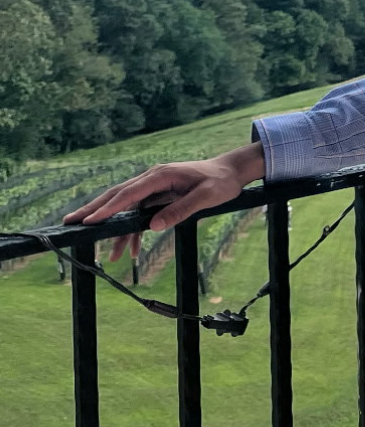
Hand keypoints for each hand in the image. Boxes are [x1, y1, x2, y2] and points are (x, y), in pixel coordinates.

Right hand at [64, 143, 264, 262]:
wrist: (230, 172)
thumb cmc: (220, 182)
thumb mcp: (205, 197)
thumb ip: (180, 211)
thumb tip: (152, 227)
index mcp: (160, 175)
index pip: (128, 193)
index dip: (108, 208)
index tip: (90, 221)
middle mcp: (152, 178)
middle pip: (117, 196)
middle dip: (94, 211)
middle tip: (71, 223)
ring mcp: (154, 187)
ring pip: (125, 208)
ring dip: (114, 229)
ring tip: (105, 253)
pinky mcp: (158, 196)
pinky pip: (139, 214)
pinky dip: (133, 232)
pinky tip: (130, 251)